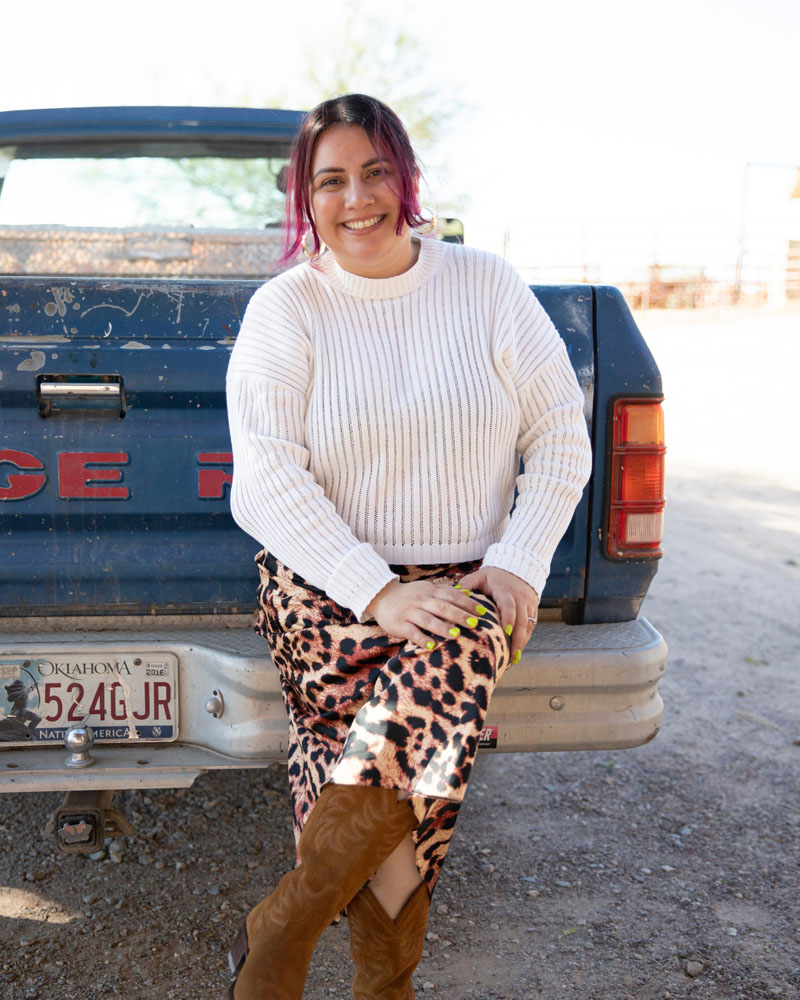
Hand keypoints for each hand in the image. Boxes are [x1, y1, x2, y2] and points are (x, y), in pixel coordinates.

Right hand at [365, 579, 485, 648]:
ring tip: (456, 635)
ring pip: (428, 619)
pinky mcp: (399, 624)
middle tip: (475, 624)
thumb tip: (467, 595)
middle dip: (460, 615)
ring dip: (443, 628)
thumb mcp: (426, 588)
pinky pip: (412, 632)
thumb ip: (444, 592)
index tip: (482, 611)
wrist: (380, 595)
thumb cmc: (408, 594)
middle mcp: (420, 600)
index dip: (467, 603)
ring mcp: (409, 612)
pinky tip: (432, 645)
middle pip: (443, 607)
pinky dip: (422, 638)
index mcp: (429, 591)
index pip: (452, 596)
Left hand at [456, 566, 538, 662]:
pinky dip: (525, 639)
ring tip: (514, 659)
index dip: (508, 618)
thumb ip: (467, 583)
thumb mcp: (480, 576)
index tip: (506, 632)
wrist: (517, 568)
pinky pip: (531, 626)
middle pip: (521, 620)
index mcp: (506, 590)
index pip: (509, 605)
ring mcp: (529, 604)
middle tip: (511, 656)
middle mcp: (520, 598)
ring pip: (527, 625)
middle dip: (517, 639)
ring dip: (522, 642)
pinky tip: (517, 652)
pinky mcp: (533, 610)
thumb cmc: (494, 576)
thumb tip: (456, 594)